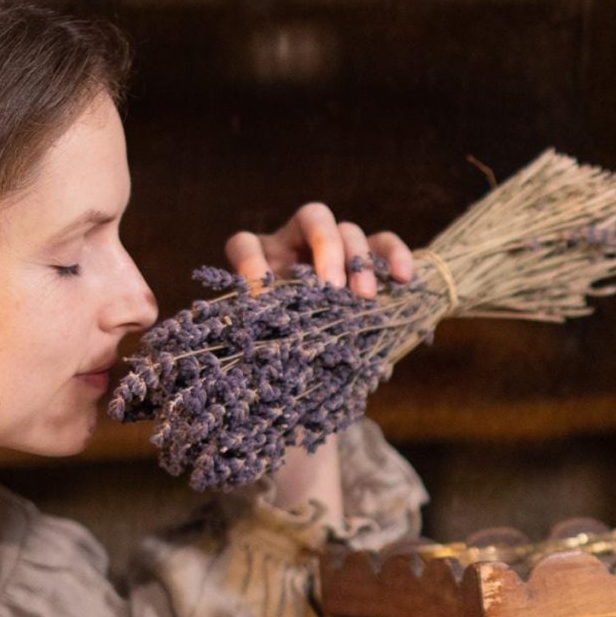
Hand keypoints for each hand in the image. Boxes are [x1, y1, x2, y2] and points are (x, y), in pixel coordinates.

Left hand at [224, 205, 415, 508]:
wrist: (314, 384)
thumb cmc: (278, 378)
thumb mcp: (259, 374)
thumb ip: (245, 372)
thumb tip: (210, 398)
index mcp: (260, 267)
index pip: (246, 245)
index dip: (250, 264)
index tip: (261, 298)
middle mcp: (298, 249)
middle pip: (311, 218)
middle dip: (323, 247)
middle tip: (331, 289)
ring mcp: (338, 250)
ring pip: (351, 229)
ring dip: (360, 261)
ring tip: (366, 299)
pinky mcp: (373, 260)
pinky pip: (387, 245)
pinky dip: (396, 256)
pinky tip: (405, 280)